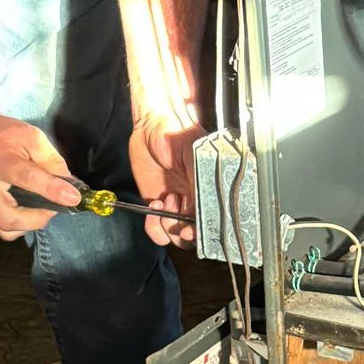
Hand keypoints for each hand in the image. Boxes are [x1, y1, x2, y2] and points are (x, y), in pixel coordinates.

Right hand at [0, 109, 83, 241]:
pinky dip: (20, 225)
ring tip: (42, 206)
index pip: (26, 178)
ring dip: (30, 223)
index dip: (52, 189)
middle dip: (39, 218)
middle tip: (54, 204)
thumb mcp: (30, 135)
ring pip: (6, 229)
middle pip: (10, 218)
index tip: (74, 197)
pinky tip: (29, 210)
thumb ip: (50, 159)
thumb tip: (68, 184)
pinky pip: (2, 229)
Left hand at [130, 114, 204, 247]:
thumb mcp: (194, 156)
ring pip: (175, 236)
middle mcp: (194, 203)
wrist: (150, 127)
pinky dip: (153, 226)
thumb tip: (203, 207)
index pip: (213, 221)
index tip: (193, 228)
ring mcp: (175, 207)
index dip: (204, 230)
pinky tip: (154, 206)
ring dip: (167, 225)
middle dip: (185, 230)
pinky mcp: (156, 207)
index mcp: (209, 191)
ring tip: (165, 200)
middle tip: (177, 212)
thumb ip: (200, 182)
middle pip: (195, 236)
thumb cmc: (176, 135)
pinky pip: (157, 229)